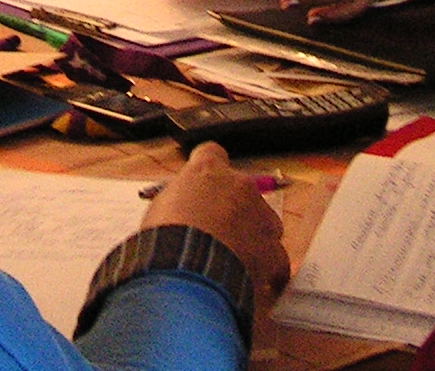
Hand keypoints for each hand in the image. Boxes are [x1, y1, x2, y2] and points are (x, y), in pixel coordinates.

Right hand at [140, 142, 288, 301]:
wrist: (187, 273)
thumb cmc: (165, 239)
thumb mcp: (159, 209)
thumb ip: (178, 203)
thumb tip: (180, 214)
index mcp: (207, 169)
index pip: (211, 153)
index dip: (207, 174)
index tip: (201, 188)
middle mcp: (239, 185)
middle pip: (242, 192)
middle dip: (232, 210)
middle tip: (214, 234)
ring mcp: (261, 217)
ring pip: (264, 223)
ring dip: (252, 238)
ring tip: (231, 262)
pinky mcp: (273, 251)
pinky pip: (275, 259)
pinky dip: (266, 270)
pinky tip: (251, 281)